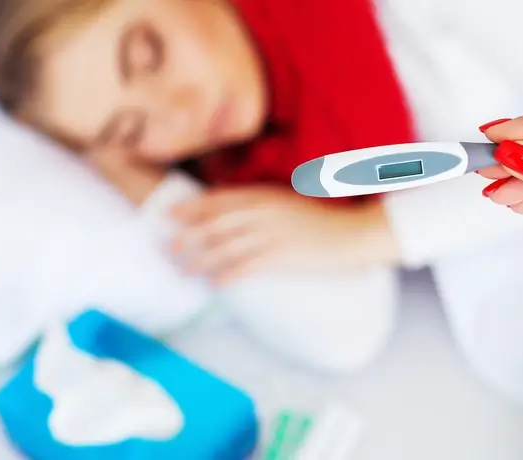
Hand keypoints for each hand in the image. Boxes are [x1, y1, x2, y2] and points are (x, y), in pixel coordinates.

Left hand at [170, 185, 398, 283]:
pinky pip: (244, 267)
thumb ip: (262, 204)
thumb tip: (235, 215)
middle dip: (188, 236)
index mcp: (263, 194)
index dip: (190, 208)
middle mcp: (261, 212)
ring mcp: (270, 234)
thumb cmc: (324, 216)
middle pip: (214, 223)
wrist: (353, 231)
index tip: (170, 216)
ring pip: (223, 247)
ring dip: (200, 260)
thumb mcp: (288, 202)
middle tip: (169, 248)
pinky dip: (225, 276)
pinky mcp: (280, 257)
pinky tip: (213, 285)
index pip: (218, 200)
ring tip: (184, 270)